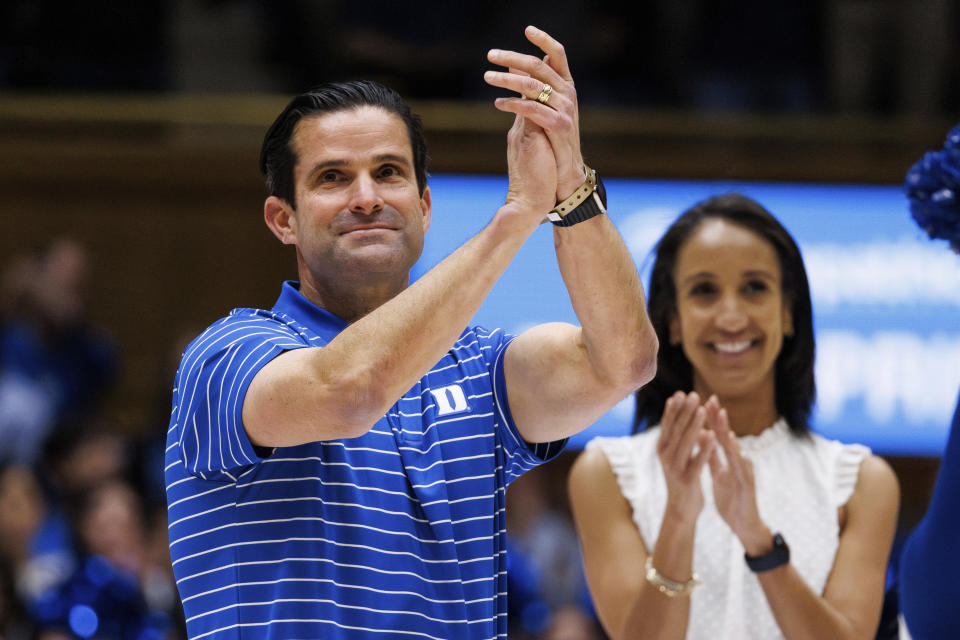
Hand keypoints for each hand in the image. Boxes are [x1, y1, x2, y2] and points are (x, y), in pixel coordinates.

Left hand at [484, 25, 583, 201]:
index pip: (558, 56)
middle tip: (491, 54)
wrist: (561, 178)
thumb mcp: (537, 111)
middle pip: (540, 66)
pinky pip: (533, 109)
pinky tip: (497, 103)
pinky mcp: (560, 127)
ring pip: (533, 85)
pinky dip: (513, 104)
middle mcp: (568, 95)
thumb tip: (512, 66)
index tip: (527, 29)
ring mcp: (566, 111)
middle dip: (513, 57)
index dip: (544, 40)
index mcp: (565, 88)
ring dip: (506, 80)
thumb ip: (527, 87)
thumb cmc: (549, 144)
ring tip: (487, 77)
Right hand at [657, 392, 715, 525]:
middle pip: (676, 430)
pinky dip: (703, 448)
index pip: (667, 424)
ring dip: (694, 425)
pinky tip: (711, 436)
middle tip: (693, 394)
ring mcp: (675, 469)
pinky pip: (697, 461)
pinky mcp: (687, 480)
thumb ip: (676, 438)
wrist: (680, 510)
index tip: (681, 392)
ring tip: (702, 409)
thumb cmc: (681, 479)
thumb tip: (677, 414)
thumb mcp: (674, 456)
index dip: (674, 408)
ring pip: (685, 443)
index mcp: (662, 449)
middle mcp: (665, 457)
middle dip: (685, 411)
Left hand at [706, 402, 769, 549]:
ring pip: (736, 449)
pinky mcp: (749, 485)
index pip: (718, 435)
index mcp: (729, 459)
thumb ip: (712, 457)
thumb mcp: (718, 474)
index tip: (701, 401)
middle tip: (710, 399)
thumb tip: (701, 437)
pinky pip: (744, 470)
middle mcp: (738, 461)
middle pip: (727, 437)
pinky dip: (740, 459)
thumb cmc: (731, 498)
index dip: (710, 419)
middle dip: (719, 418)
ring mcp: (745, 472)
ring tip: (721, 418)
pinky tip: (737, 450)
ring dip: (728, 433)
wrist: (743, 524)